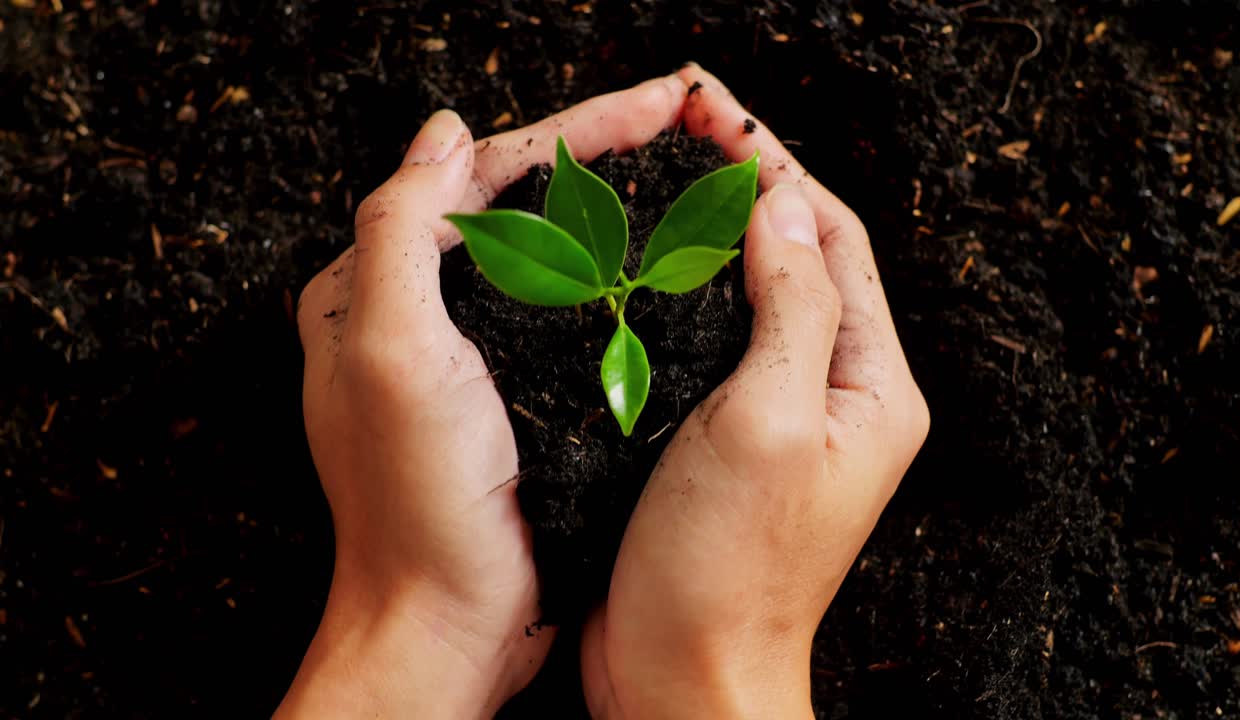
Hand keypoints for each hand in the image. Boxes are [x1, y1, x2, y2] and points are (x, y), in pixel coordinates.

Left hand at [278, 75, 687, 719]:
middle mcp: (416, 312)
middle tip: (689, 120)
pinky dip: (615, 277)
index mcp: (373, 287)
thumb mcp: (390, 352)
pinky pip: (567, 311)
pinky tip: (666, 263)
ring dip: (616, 208)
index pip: (480, 175)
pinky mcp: (513, 396)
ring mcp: (468, 354)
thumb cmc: (415, 499)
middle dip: (604, 154)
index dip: (576, 129)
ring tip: (690, 174)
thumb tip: (445, 133)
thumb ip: (399, 229)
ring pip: (548, 253)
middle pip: (519, 205)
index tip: (659, 104)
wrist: (448, 621)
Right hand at [581, 66, 929, 718]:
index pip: (832, 238)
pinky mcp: (725, 444)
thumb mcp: (769, 419)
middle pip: (798, 257)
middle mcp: (835, 395)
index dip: (773, 163)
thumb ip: (789, 306)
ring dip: (709, 236)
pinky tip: (634, 271)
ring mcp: (780, 420)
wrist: (686, 678)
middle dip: (744, 186)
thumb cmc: (730, 568)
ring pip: (752, 297)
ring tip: (655, 180)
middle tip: (678, 126)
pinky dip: (678, 297)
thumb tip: (780, 201)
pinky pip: (711, 346)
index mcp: (870, 385)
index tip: (712, 108)